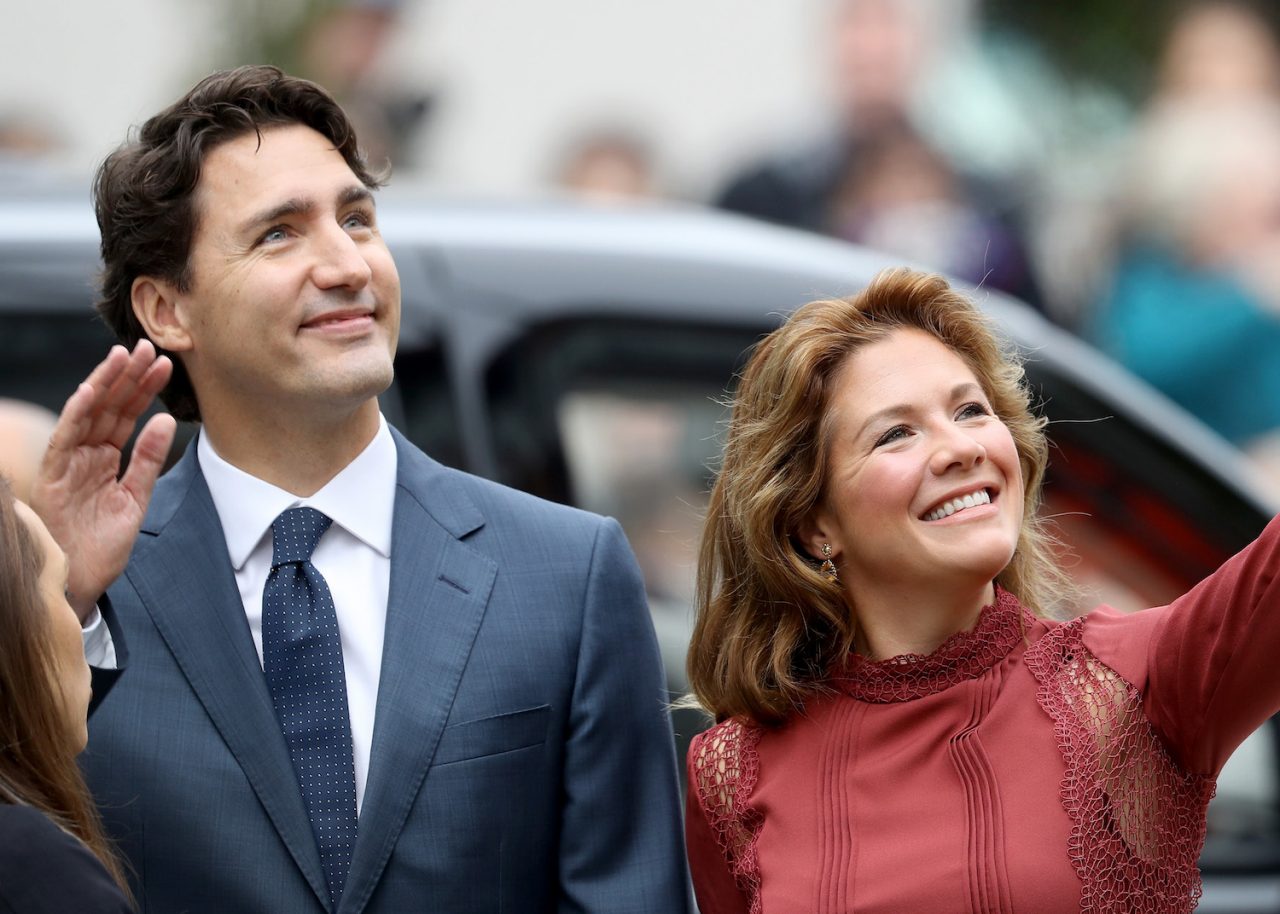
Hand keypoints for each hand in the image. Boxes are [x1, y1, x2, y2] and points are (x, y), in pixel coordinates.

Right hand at [30, 341, 175, 621]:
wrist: (82, 581)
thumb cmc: (104, 545)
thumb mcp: (136, 498)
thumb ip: (147, 459)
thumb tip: (165, 420)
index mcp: (105, 459)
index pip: (126, 415)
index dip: (144, 389)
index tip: (165, 364)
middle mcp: (85, 455)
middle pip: (108, 407)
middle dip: (128, 376)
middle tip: (149, 347)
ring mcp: (68, 463)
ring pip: (87, 415)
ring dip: (104, 384)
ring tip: (123, 356)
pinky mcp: (52, 476)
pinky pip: (64, 439)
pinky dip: (76, 414)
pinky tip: (90, 391)